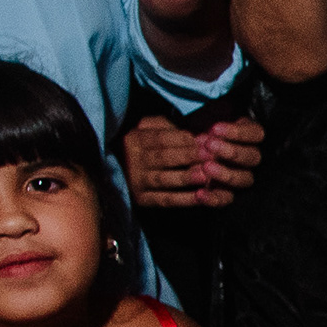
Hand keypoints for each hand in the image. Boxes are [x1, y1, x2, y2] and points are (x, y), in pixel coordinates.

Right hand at [120, 114, 261, 209]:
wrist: (116, 166)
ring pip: (163, 179)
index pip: (161, 139)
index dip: (183, 140)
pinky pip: (164, 200)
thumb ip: (168, 127)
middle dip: (188, 157)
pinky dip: (182, 200)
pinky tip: (200, 197)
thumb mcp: (147, 126)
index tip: (205, 140)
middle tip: (209, 156)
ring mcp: (136, 181)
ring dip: (185, 178)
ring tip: (205, 176)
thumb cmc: (142, 142)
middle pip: (163, 158)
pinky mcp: (142, 199)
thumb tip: (195, 135)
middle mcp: (133, 160)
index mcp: (135, 139)